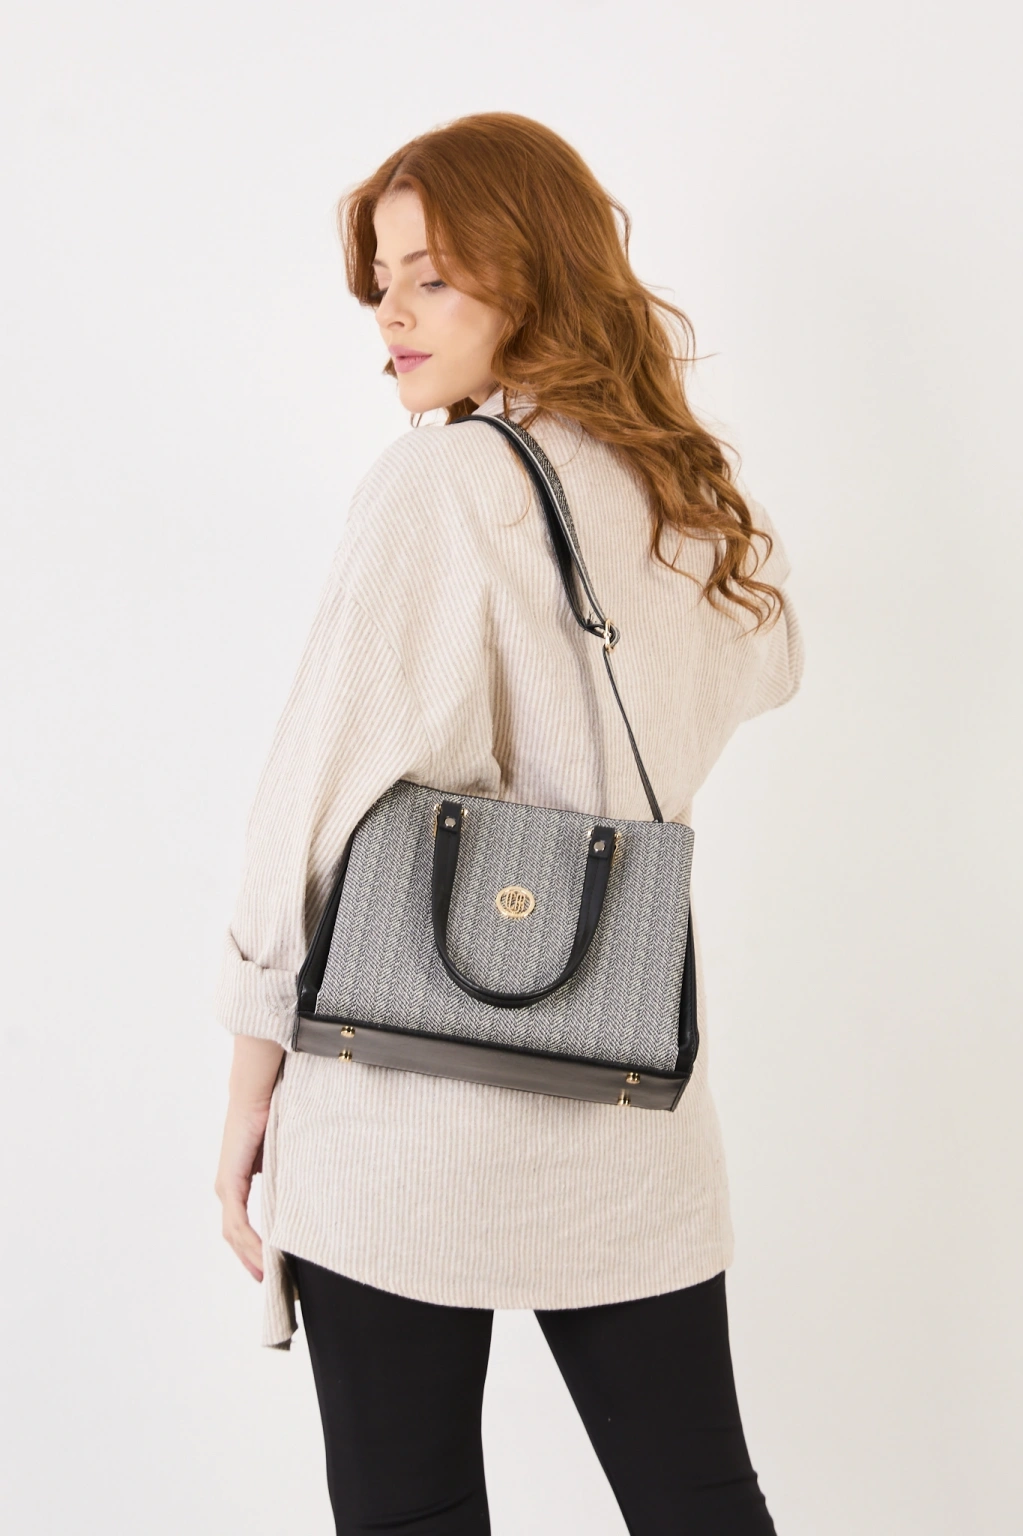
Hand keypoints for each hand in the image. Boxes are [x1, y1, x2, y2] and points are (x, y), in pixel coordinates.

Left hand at [215, 1100, 269, 1280]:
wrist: (256, 1092)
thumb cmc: (273, 1114)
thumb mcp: (282, 1154)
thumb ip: (286, 1174)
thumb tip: (308, 1190)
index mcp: (238, 1183)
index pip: (243, 1227)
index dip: (255, 1251)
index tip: (274, 1272)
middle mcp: (227, 1189)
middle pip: (236, 1239)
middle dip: (254, 1263)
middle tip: (276, 1287)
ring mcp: (226, 1188)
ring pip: (236, 1235)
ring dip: (252, 1259)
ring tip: (272, 1280)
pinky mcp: (229, 1184)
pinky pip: (238, 1223)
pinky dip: (251, 1244)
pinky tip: (265, 1258)